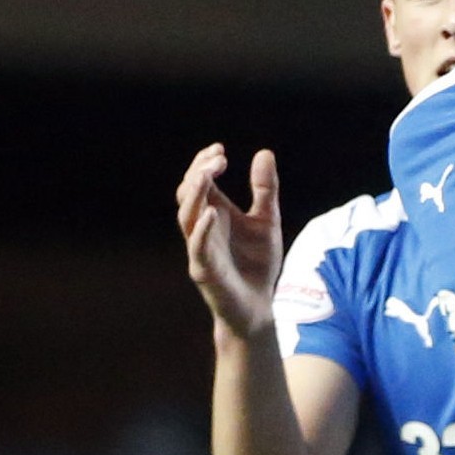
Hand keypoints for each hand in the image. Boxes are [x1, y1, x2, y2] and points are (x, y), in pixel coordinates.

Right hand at [176, 144, 281, 337]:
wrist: (259, 304)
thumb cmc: (258, 263)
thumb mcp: (267, 220)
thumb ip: (265, 189)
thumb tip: (264, 152)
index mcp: (214, 214)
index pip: (198, 182)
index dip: (204, 164)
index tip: (220, 150)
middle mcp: (202, 228)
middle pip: (187, 194)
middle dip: (198, 173)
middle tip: (218, 159)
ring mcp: (200, 249)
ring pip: (186, 217)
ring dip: (195, 194)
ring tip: (208, 174)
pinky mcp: (204, 270)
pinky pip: (197, 248)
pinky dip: (203, 230)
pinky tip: (213, 213)